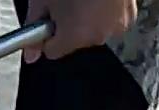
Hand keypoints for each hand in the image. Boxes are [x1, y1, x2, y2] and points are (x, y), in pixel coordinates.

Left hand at [22, 0, 136, 61]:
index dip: (47, 35)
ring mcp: (116, 28)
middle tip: (66, 1)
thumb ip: (34, 27)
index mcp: (74, 35)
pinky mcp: (129, 17)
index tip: (47, 21)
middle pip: (74, 42)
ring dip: (87, 20)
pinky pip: (110, 22)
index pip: (52, 51)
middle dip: (69, 26)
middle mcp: (97, 37)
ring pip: (92, 32)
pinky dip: (104, 13)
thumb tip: (29, 56)